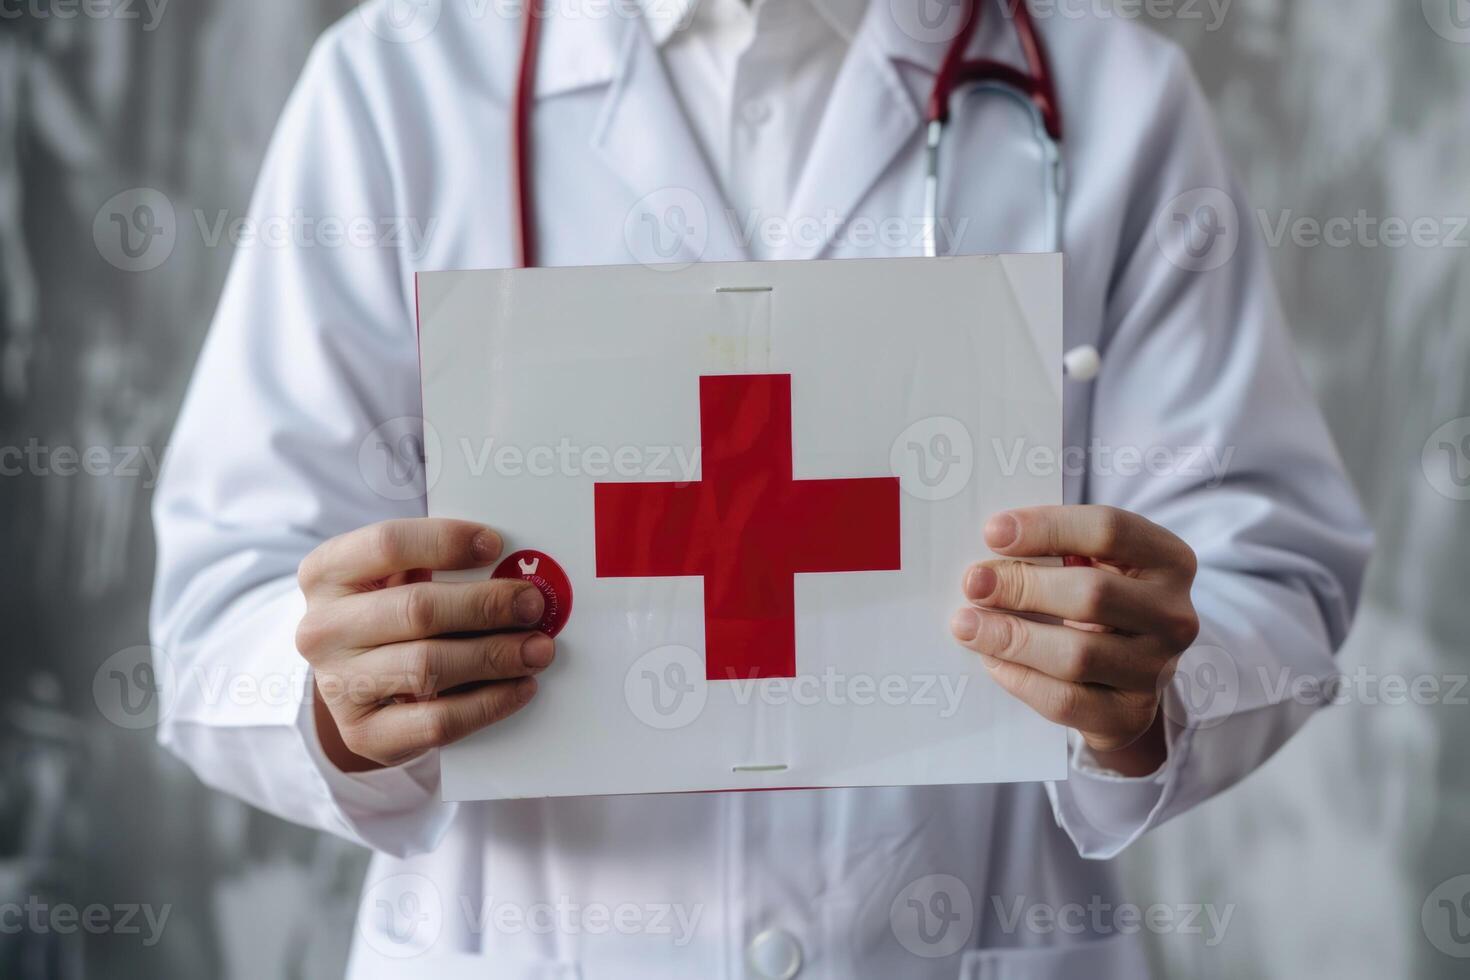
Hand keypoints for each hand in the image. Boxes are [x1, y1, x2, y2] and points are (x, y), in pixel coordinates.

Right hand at [295, 518, 552, 771]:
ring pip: (429, 667)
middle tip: (532, 605)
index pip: (388, 545)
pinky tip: (519, 688)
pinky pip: (437, 721)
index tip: (496, 545)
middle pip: (417, 609)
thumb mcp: (396, 576)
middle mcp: (321, 629)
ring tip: (538, 649)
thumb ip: (439, 563)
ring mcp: (338, 686)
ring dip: (495, 656)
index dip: (446, 542)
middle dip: (486, 606)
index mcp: (327, 573)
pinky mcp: (363, 735)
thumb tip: (514, 564)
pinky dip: (488, 704)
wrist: (357, 683)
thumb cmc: (389, 615)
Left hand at [949, 505, 1199, 775]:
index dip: (1047, 528)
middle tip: (974, 583)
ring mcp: (1156, 670)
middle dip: (1023, 586)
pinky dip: (1020, 678)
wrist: (1124, 679)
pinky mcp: (1130, 716)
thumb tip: (989, 556)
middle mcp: (1174, 615)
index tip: (993, 532)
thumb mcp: (1093, 564)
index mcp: (1168, 560)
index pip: (1109, 531)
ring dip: (1011, 637)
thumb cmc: (1100, 602)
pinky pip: (1065, 700)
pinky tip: (992, 660)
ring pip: (1076, 655)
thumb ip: (1053, 551)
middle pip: (1092, 594)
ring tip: (967, 625)